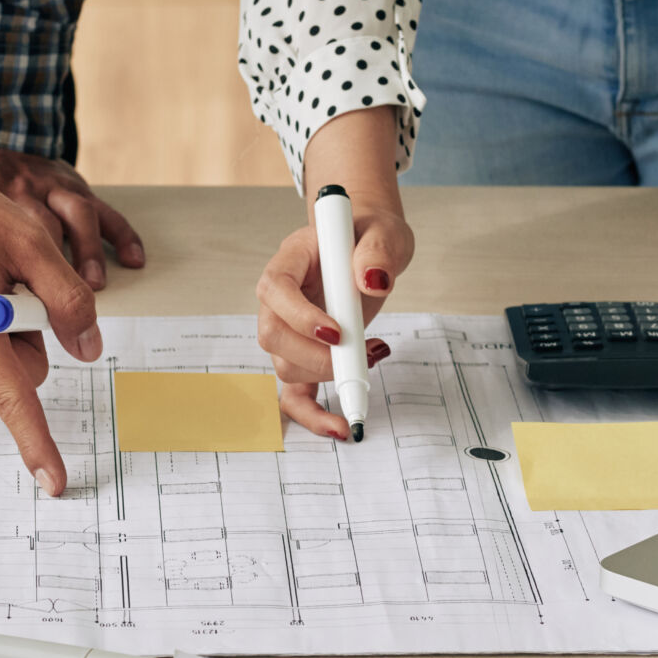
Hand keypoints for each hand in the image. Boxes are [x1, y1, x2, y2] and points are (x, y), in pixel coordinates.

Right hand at [257, 105, 415, 438]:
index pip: (276, 289)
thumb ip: (378, 250)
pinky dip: (313, 414)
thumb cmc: (369, 235)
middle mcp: (278, 298)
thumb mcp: (383, 232)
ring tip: (374, 355)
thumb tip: (373, 280)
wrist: (367, 245)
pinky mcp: (304, 354)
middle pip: (274, 336)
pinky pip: (295, 393)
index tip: (337, 332)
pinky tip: (339, 426)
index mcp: (290, 260)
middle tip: (361, 354)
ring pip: (285, 364)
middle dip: (315, 356)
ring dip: (325, 375)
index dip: (300, 316)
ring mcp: (288, 329)